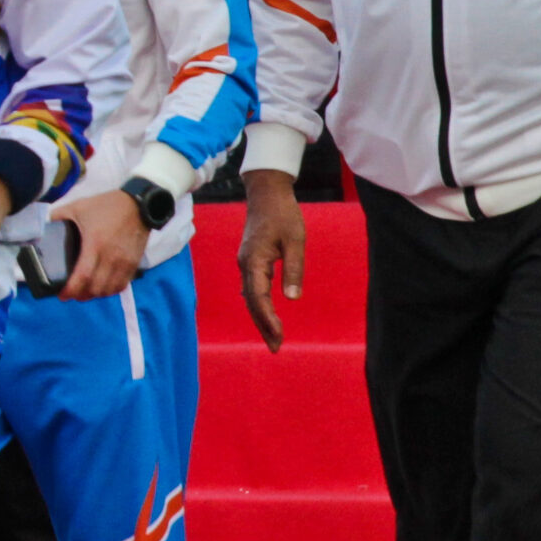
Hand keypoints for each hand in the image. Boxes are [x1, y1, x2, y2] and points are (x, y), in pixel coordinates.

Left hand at [56, 191, 145, 299]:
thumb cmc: (107, 206)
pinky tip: (102, 287)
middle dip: (81, 295)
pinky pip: (121, 285)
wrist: (138, 205)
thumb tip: (44, 226)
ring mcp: (124, 262)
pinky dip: (110, 290)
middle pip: (96, 288)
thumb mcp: (78, 207)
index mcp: (95, 243)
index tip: (62, 295)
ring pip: (109, 290)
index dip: (71, 290)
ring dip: (96, 294)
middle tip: (71, 293)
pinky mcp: (134, 264)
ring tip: (85, 291)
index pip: (83, 276)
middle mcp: (111, 256)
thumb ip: (59, 216)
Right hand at [237, 170, 304, 351]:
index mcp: (254, 261)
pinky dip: (258, 304)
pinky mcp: (250, 260)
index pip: (259, 298)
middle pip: (252, 302)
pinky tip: (264, 315)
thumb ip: (294, 269)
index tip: (279, 336)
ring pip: (250, 296)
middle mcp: (246, 265)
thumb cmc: (283, 214)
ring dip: (261, 317)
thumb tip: (292, 299)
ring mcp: (246, 263)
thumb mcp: (295, 240)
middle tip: (276, 348)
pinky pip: (252, 288)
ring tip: (273, 337)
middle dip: (263, 325)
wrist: (266, 192)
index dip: (268, 319)